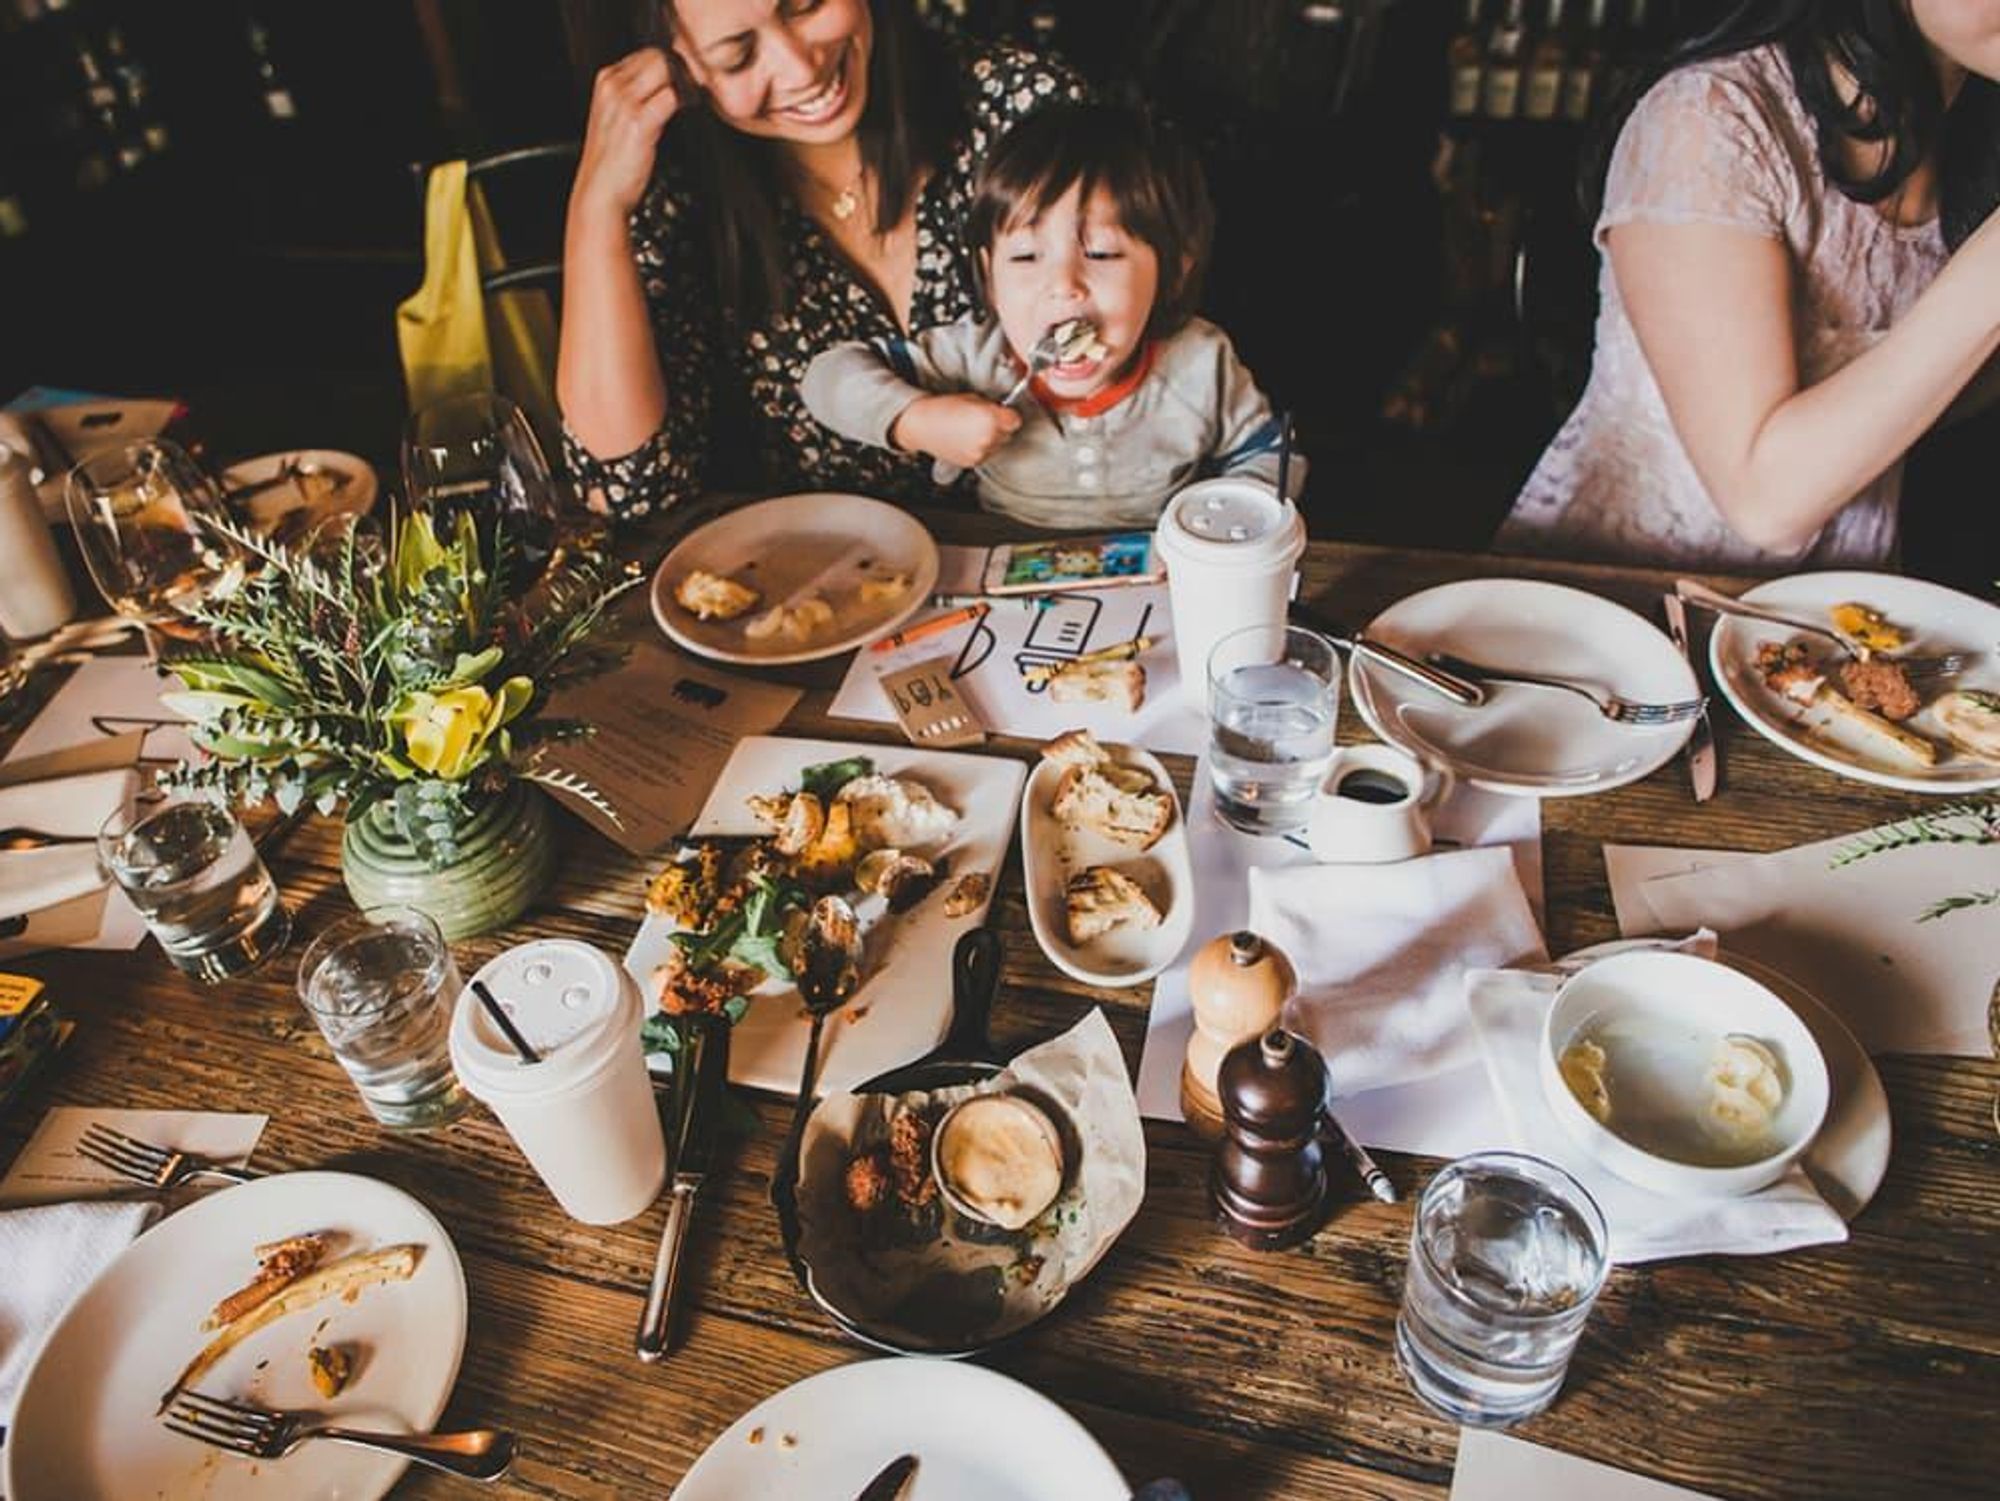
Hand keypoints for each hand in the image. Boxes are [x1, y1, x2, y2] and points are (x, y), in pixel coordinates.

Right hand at [571, 48, 685, 220]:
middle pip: (657, 57)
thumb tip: (667, 85)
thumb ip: (637, 96)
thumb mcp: (618, 118)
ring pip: (666, 70)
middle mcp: (612, 86)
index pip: (646, 54)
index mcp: (606, 81)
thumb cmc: (612, 162)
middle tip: (694, 87)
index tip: (684, 78)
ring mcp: (624, 102)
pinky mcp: (639, 122)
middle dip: (680, 70)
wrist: (600, 192)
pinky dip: (686, 100)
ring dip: (685, 82)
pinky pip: (671, 96)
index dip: (670, 64)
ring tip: (693, 98)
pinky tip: (690, 109)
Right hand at [891, 395, 1022, 469]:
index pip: (1015, 421)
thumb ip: (992, 408)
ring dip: (991, 439)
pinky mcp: (973, 462)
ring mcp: (980, 452)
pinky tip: (966, 439)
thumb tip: (1003, 413)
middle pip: (1008, 434)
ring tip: (972, 430)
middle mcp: (988, 438)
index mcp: (991, 419)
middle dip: (1000, 427)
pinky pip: (985, 454)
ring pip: (998, 446)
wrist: (923, 424)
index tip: (1003, 414)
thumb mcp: (973, 399)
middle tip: (983, 420)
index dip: (1008, 416)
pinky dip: (980, 448)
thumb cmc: (944, 408)